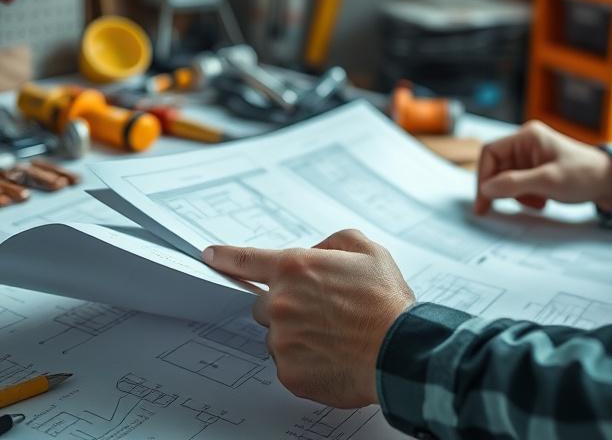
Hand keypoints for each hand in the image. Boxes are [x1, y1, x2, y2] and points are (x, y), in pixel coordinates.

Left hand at [202, 230, 414, 407]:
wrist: (399, 350)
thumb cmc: (386, 301)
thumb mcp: (369, 251)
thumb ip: (335, 242)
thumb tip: (316, 253)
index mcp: (297, 268)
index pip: (248, 260)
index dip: (226, 257)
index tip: (210, 255)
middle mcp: (281, 303)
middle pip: (265, 304)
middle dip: (287, 306)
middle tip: (323, 312)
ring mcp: (282, 340)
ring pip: (278, 336)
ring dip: (297, 335)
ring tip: (335, 337)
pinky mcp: (288, 372)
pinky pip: (288, 363)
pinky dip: (306, 360)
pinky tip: (333, 355)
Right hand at [475, 120, 611, 215]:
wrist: (610, 182)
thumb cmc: (584, 175)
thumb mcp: (548, 181)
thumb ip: (514, 184)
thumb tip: (486, 189)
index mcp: (527, 136)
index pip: (490, 152)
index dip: (483, 176)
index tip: (483, 200)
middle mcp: (527, 144)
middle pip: (496, 167)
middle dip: (501, 189)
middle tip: (495, 210)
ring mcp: (531, 157)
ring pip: (506, 179)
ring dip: (516, 195)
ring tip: (536, 202)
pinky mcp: (537, 170)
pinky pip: (518, 185)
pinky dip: (525, 197)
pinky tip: (542, 201)